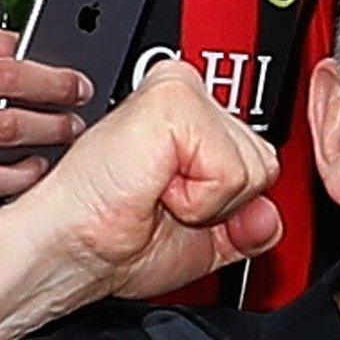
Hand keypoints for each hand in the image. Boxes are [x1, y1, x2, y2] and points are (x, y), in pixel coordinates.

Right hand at [0, 21, 93, 216]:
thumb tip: (14, 54)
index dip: (40, 50)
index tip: (64, 59)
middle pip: (11, 76)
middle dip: (58, 85)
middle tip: (81, 91)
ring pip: (7, 124)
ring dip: (49, 128)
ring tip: (69, 129)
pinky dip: (20, 172)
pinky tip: (35, 167)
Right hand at [30, 60, 281, 303]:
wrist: (69, 246)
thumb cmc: (111, 238)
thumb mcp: (205, 243)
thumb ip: (248, 228)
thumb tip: (271, 217)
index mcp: (192, 122)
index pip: (260, 159)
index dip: (232, 203)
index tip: (180, 209)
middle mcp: (188, 98)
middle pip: (264, 161)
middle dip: (224, 203)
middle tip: (166, 204)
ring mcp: (181, 92)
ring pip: (253, 165)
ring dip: (209, 201)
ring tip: (159, 196)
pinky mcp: (175, 101)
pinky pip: (232, 168)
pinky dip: (199, 199)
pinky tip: (156, 188)